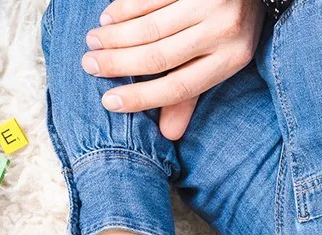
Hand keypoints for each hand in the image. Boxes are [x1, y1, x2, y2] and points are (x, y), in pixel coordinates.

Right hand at [81, 0, 264, 139]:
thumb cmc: (232, 26)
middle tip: (90, 65)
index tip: (110, 101)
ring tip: (94, 41)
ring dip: (116, 35)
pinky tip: (109, 15)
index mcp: (231, 59)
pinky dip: (126, 7)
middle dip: (118, 63)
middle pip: (159, 55)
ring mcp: (208, 0)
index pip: (179, 87)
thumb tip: (169, 134)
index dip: (142, 98)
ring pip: (151, 26)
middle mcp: (223, 30)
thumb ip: (192, 93)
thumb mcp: (222, 58)